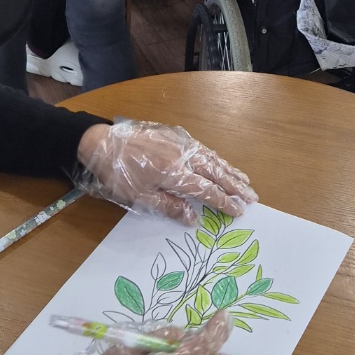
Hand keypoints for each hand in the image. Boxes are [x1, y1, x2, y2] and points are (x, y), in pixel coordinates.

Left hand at [77, 119, 257, 224]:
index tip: (240, 210)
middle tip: (253, 197)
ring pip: (211, 157)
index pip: (207, 190)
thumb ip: (169, 207)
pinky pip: (202, 148)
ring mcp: (180, 143)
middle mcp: (183, 155)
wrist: (101, 143)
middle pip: (216, 171)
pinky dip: (215, 157)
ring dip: (229, 170)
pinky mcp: (174, 135)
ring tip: (244, 180)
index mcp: (175, 173)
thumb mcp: (140, 197)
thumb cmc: (118, 174)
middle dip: (235, 185)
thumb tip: (193, 218)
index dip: (224, 201)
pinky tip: (220, 162)